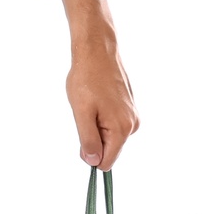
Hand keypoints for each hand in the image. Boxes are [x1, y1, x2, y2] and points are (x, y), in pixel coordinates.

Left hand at [58, 0, 138, 170]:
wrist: (97, 51)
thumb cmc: (87, 79)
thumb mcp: (82, 113)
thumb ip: (88, 140)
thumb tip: (93, 161)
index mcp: (123, 129)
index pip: (106, 162)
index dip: (90, 154)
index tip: (82, 135)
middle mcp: (133, 125)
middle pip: (108, 149)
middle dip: (93, 137)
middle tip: (86, 114)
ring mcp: (132, 115)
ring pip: (109, 136)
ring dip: (96, 126)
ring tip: (91, 104)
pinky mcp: (129, 108)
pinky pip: (112, 124)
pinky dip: (101, 117)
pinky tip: (97, 99)